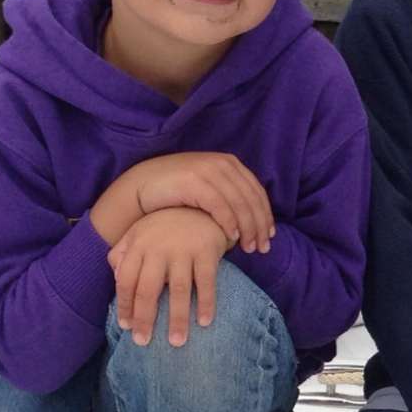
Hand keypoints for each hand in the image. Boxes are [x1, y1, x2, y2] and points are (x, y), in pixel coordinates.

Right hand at [92, 152, 274, 252]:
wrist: (142, 186)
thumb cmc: (177, 194)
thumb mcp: (209, 188)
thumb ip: (230, 196)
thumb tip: (254, 220)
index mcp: (229, 163)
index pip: (256, 191)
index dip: (266, 215)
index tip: (269, 237)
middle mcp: (221, 163)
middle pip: (251, 198)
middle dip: (259, 225)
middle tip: (262, 248)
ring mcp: (208, 170)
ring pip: (239, 203)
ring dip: (247, 228)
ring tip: (249, 248)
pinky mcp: (194, 181)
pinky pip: (220, 206)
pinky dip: (229, 223)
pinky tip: (232, 238)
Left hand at [107, 207, 227, 346]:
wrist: (202, 203)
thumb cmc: (167, 224)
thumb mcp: (140, 232)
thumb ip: (124, 251)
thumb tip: (115, 275)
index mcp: (138, 244)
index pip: (126, 279)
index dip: (125, 305)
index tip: (126, 327)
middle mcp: (158, 248)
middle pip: (147, 289)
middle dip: (145, 318)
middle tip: (143, 342)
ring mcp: (183, 249)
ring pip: (177, 290)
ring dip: (177, 319)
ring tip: (177, 342)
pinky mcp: (207, 251)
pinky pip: (206, 282)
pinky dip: (206, 303)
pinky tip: (205, 322)